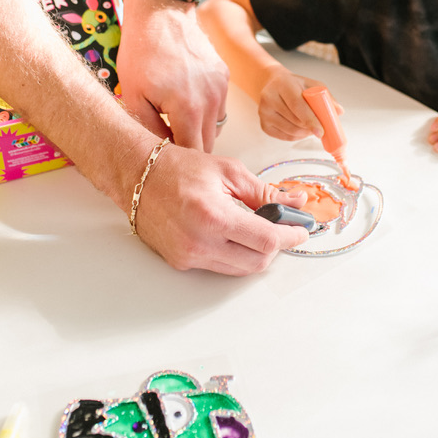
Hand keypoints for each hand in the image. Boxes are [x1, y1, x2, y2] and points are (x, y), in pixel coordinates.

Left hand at [118, 0, 229, 152]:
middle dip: (189, 150)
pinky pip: (218, 107)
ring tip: (173, 124)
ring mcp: (221, 87)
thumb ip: (149, 131)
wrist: (160, 13)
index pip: (193, 153)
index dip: (181, 163)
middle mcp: (211, 99)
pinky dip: (204, 112)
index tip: (167, 164)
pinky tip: (184, 103)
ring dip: (197, 131)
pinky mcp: (223, 77)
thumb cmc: (142, 50)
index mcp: (188, 108)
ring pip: (214, 127)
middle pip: (207, 144)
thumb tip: (162, 153)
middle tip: (167, 148)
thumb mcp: (132, 96)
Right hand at [135, 142, 309, 274]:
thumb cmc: (177, 168)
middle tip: (283, 228)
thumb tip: (295, 202)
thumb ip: (265, 192)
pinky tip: (233, 235)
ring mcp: (188, 256)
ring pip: (239, 269)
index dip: (291, 237)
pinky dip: (233, 254)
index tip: (301, 230)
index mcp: (215, 217)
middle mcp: (200, 243)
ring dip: (255, 253)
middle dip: (276, 247)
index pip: (267, 240)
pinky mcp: (180, 262)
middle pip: (257, 262)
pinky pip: (218, 267)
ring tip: (258, 229)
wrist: (136, 175)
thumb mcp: (229, 172)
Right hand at [257, 66, 343, 140]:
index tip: (321, 131)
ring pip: (290, 131)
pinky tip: (301, 129)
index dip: (310, 120)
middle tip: (321, 128)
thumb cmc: (295, 85)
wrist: (273, 84)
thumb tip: (339, 111)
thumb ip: (326, 97)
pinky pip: (285, 137)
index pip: (297, 105)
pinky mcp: (263, 125)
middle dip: (310, 128)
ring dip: (305, 133)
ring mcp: (264, 112)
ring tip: (311, 127)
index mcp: (282, 84)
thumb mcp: (311, 85)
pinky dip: (297, 136)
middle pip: (294, 120)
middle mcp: (269, 98)